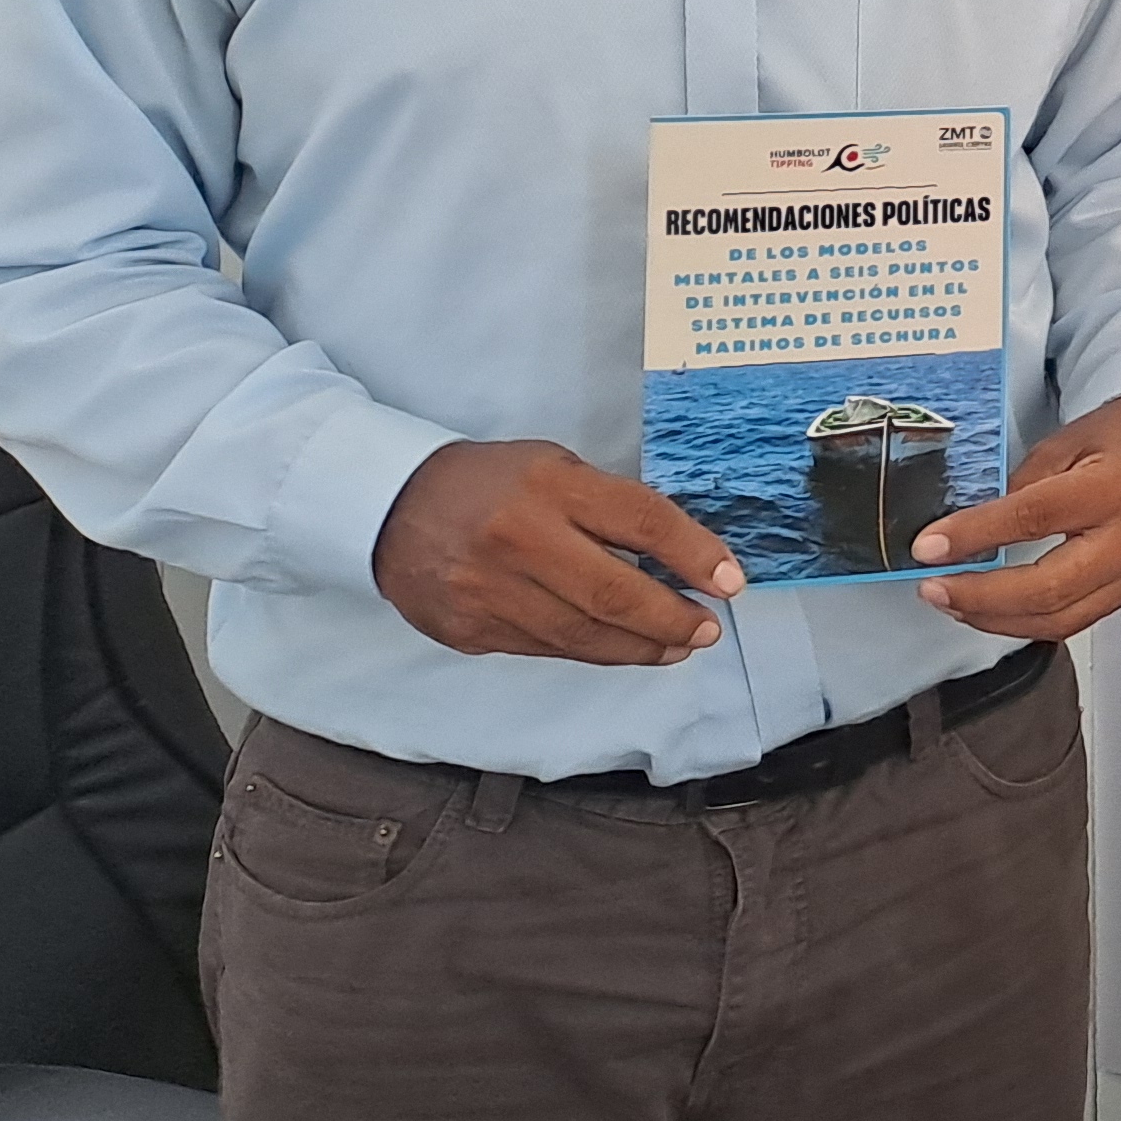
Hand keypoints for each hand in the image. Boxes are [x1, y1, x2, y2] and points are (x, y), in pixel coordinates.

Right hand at [373, 439, 743, 665]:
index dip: (695, 554)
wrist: (389, 506)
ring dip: (640, 647)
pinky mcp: (469, 630)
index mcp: (549, 486)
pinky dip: (593, 652)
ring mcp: (489, 591)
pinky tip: (621, 648)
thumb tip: (681, 559)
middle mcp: (519, 539)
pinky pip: (546, 650)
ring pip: (582, 636)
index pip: (641, 521)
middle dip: (672, 619)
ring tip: (676, 646)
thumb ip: (610, 508)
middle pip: (615, 594)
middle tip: (706, 629)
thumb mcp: (554, 468)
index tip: (730, 581)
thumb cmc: (491, 482)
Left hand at [911, 394, 1120, 641]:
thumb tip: (966, 529)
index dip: (977, 536)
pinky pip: (1074, 622)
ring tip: (955, 602)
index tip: (930, 546)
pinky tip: (994, 611)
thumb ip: (1020, 486)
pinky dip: (1025, 622)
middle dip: (981, 596)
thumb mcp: (1065, 443)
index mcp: (1120, 485)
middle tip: (935, 588)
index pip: (1036, 517)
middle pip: (1050, 587)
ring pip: (1060, 618)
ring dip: (997, 619)